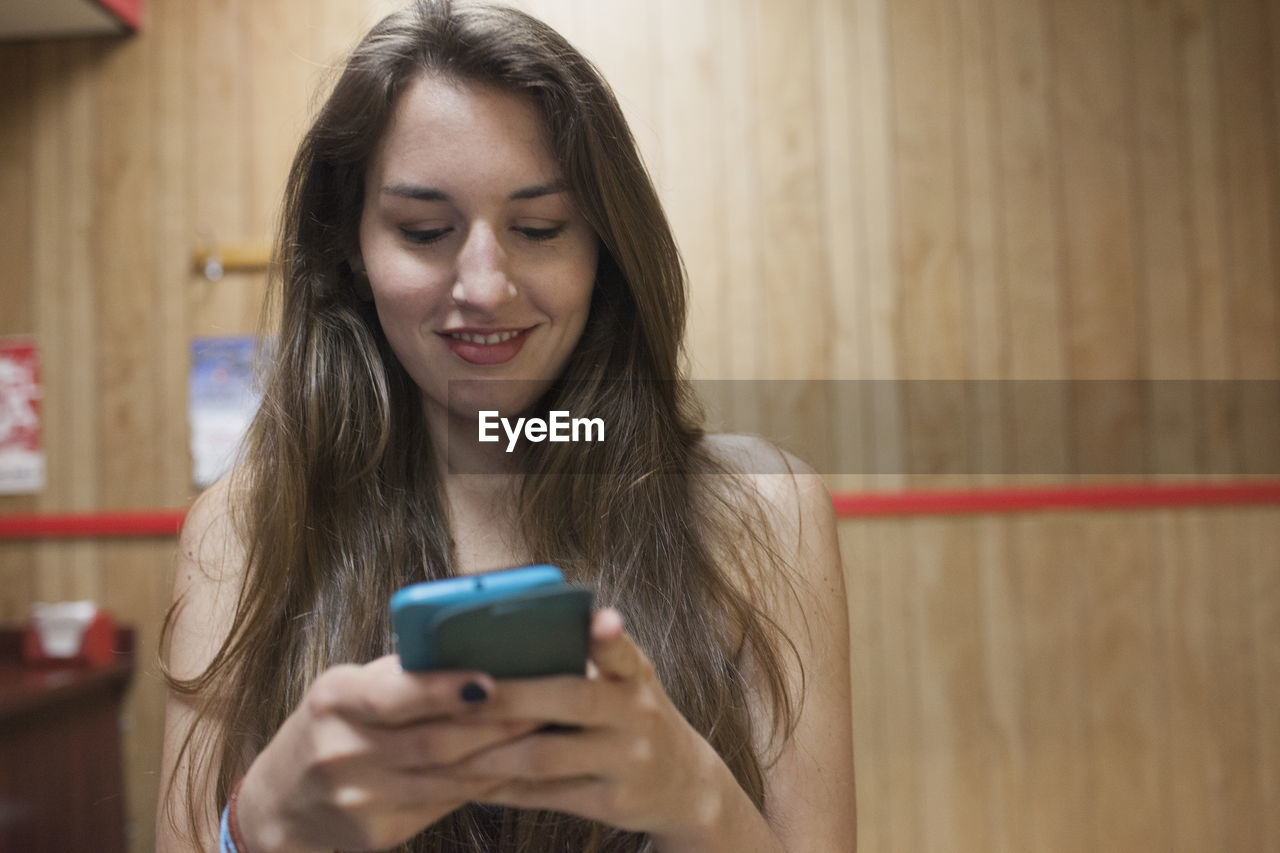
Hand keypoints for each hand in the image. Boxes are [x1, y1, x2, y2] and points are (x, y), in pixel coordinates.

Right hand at [235, 656, 538, 852]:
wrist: (279, 808)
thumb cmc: (329, 730)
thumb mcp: (347, 691)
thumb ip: (401, 676)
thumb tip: (476, 648)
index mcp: (334, 701)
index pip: (394, 694)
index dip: (444, 689)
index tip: (493, 678)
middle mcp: (341, 752)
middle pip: (434, 741)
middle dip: (497, 723)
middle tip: (547, 702)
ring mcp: (358, 799)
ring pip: (447, 778)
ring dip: (501, 755)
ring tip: (543, 732)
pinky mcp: (375, 834)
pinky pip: (443, 806)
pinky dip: (483, 786)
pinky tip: (516, 769)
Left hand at [448, 609, 730, 842]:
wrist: (684, 785)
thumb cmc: (631, 716)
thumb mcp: (627, 679)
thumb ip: (587, 656)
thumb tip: (508, 632)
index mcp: (635, 673)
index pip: (622, 647)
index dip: (608, 634)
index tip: (597, 620)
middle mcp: (637, 713)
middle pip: (570, 699)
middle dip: (507, 697)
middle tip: (454, 694)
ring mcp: (628, 760)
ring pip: (545, 756)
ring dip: (488, 753)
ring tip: (443, 747)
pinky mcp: (613, 802)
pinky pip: (545, 796)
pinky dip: (502, 788)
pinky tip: (467, 781)